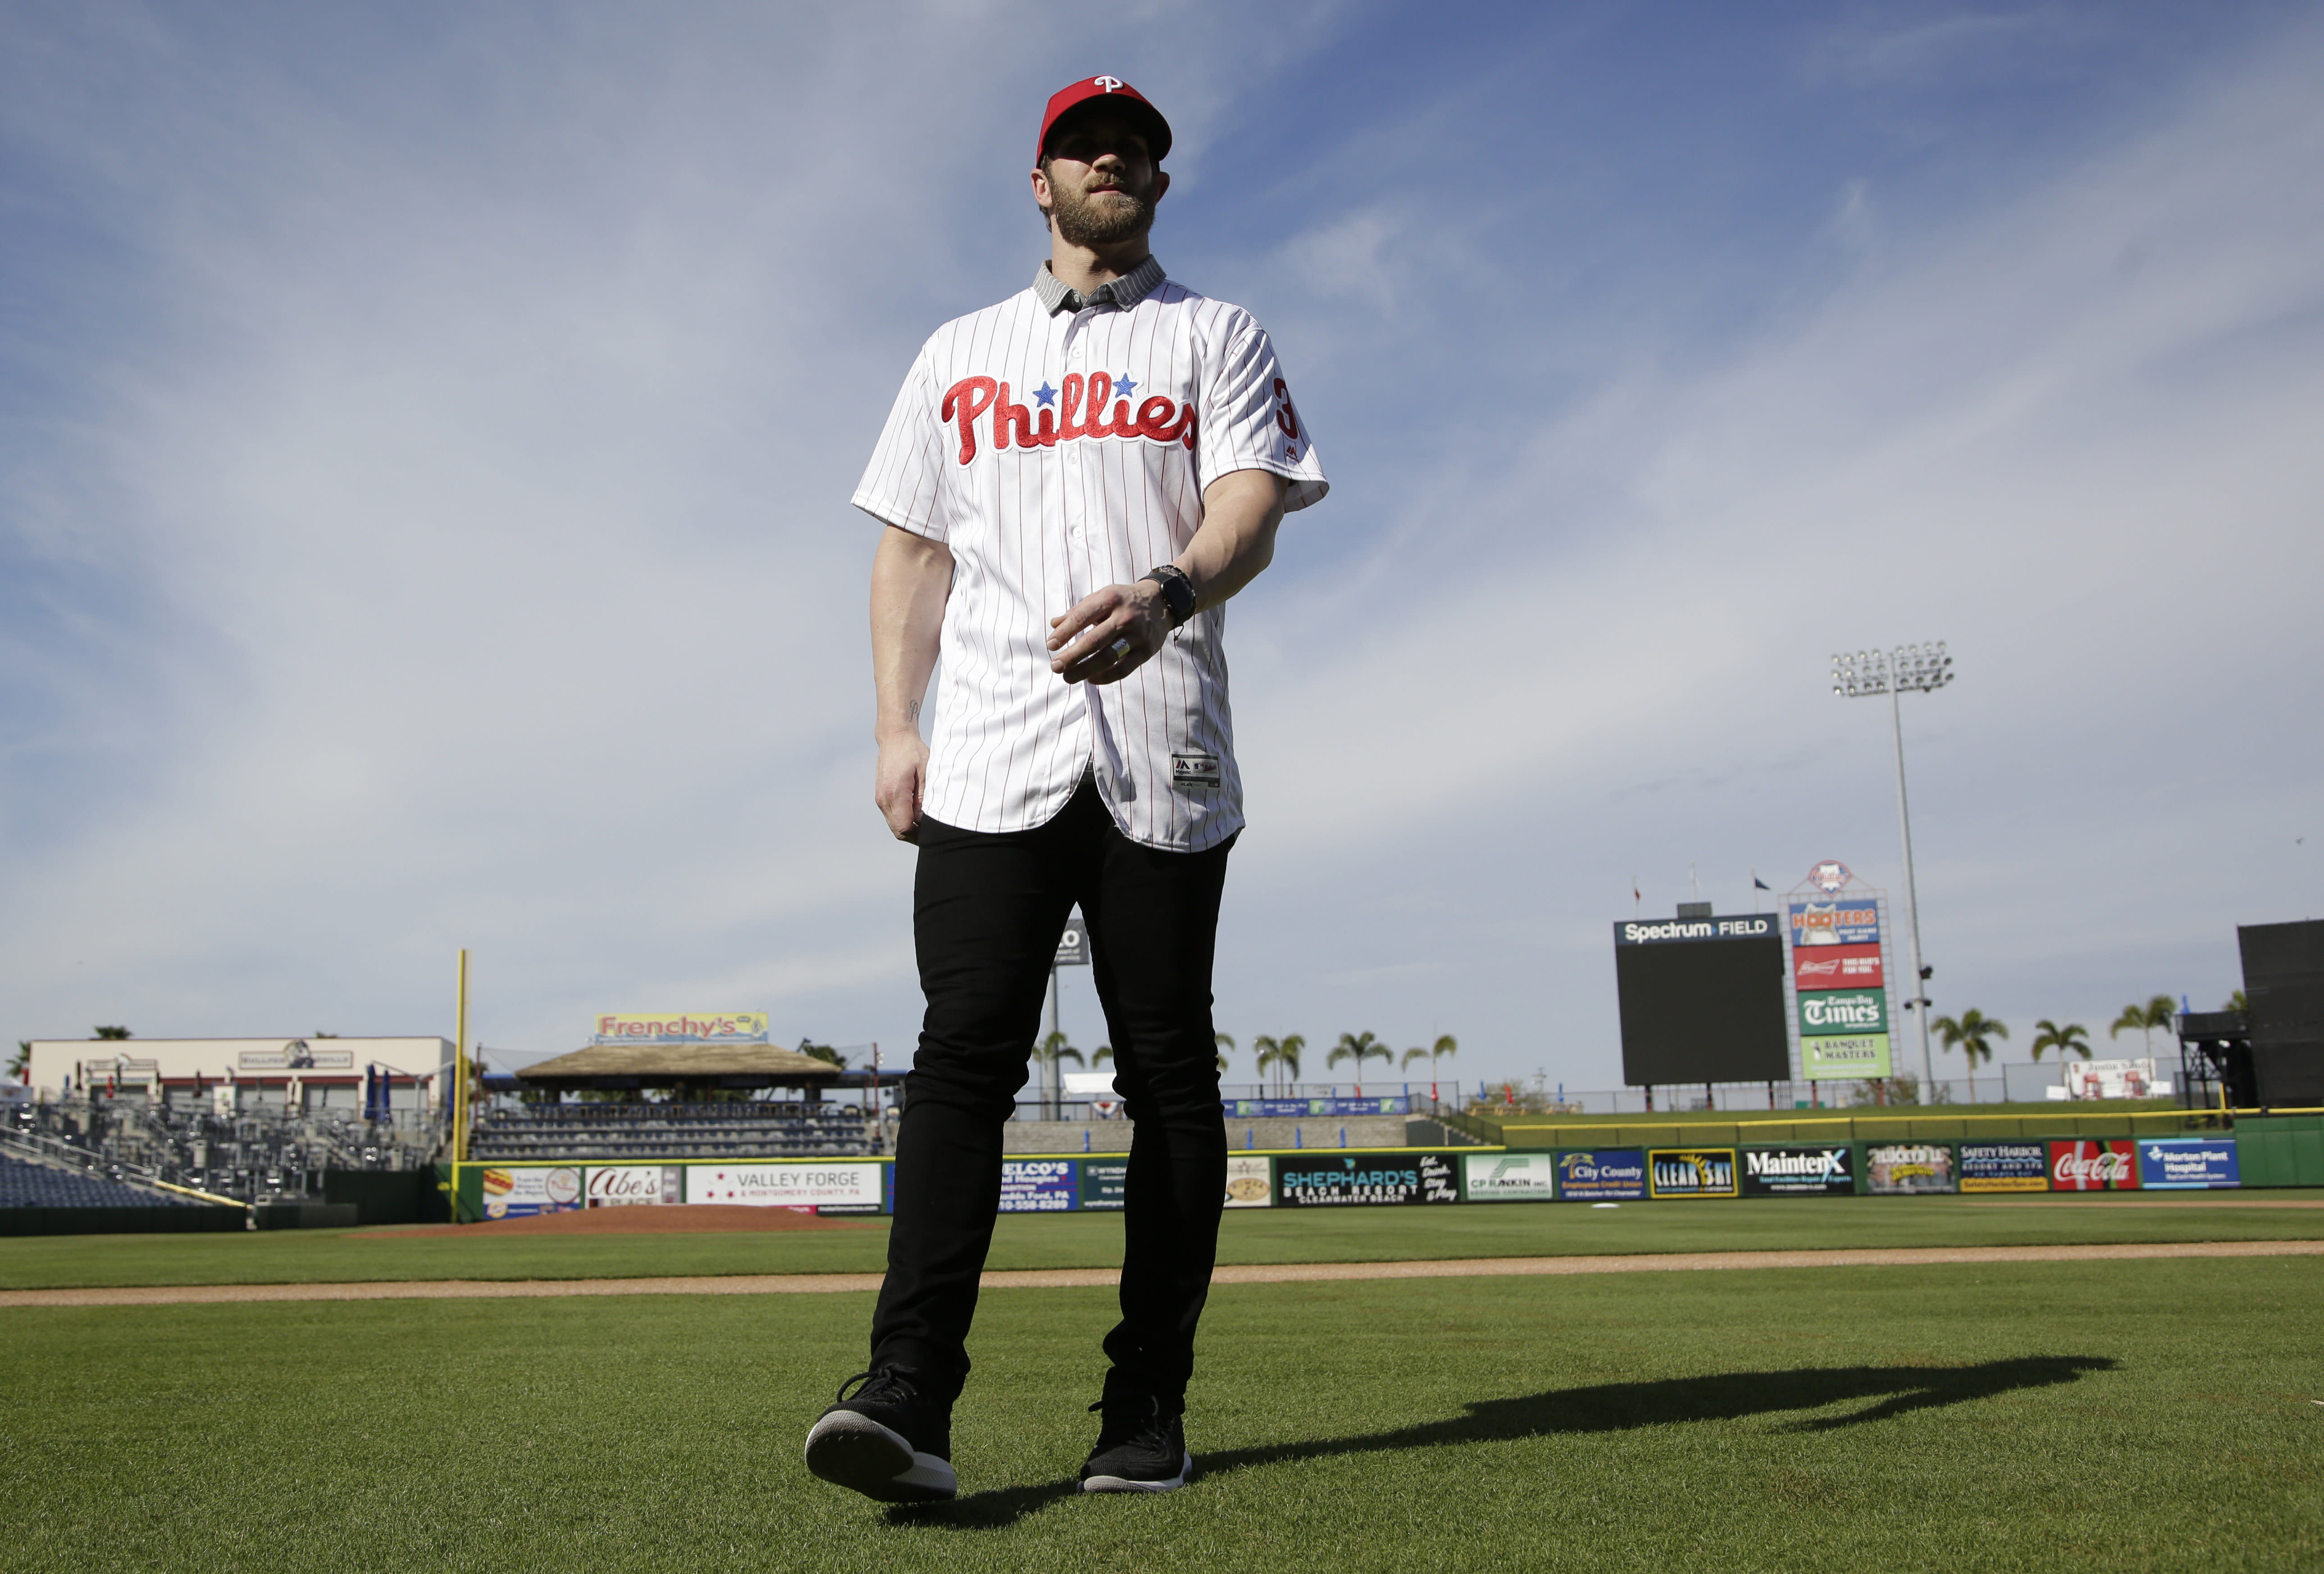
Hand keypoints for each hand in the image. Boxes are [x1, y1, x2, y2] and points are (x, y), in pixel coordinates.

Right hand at [874, 730, 928, 842]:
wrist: (894, 737)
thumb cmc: (912, 751)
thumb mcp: (926, 772)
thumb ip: (924, 798)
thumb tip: (925, 820)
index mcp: (895, 793)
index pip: (905, 828)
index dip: (920, 835)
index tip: (934, 833)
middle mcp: (883, 799)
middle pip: (899, 831)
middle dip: (916, 835)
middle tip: (934, 832)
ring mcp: (880, 799)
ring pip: (895, 825)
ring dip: (910, 828)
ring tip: (928, 823)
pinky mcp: (881, 797)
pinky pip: (893, 816)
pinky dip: (905, 820)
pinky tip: (918, 813)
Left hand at [1048, 580, 1172, 684]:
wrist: (1161, 601)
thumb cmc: (1123, 600)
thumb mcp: (1102, 596)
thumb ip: (1078, 611)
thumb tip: (1054, 625)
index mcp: (1110, 599)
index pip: (1081, 618)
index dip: (1064, 633)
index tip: (1050, 646)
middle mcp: (1124, 617)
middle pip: (1094, 641)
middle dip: (1071, 656)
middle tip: (1055, 667)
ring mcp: (1137, 635)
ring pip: (1108, 657)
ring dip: (1085, 670)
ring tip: (1068, 677)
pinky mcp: (1146, 651)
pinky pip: (1123, 669)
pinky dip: (1105, 677)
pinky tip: (1090, 679)